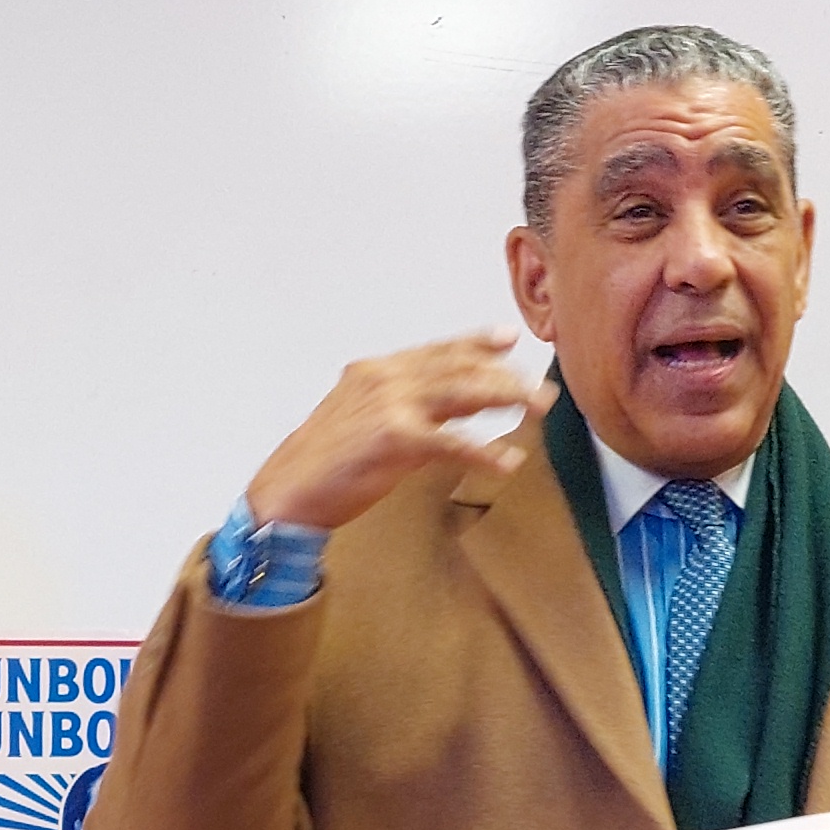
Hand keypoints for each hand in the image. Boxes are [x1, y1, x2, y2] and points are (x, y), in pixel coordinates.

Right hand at [241, 331, 547, 530]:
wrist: (288, 491)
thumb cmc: (324, 463)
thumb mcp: (362, 421)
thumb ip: (403, 411)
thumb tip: (445, 417)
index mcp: (376, 372)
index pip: (437, 351)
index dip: (476, 343)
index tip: (508, 338)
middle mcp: (385, 379)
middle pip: (458, 368)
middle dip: (505, 375)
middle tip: (542, 386)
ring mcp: (390, 405)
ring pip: (463, 392)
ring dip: (507, 398)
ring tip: (538, 407)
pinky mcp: (395, 438)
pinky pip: (453, 442)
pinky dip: (484, 452)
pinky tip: (508, 461)